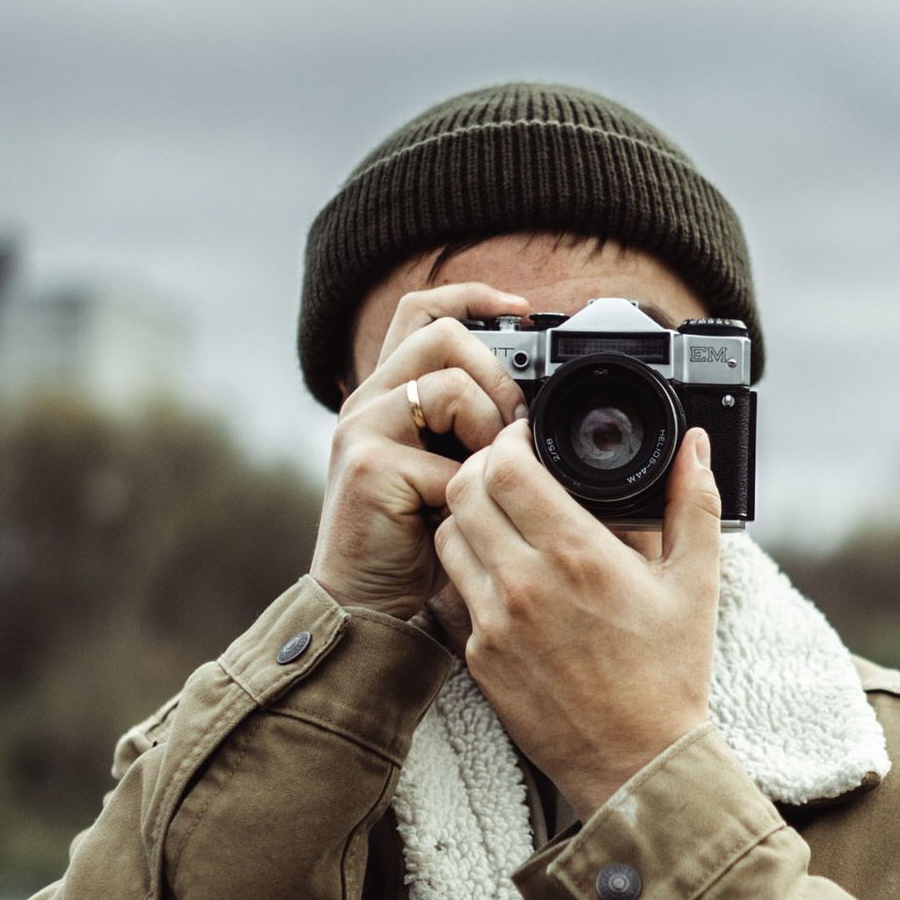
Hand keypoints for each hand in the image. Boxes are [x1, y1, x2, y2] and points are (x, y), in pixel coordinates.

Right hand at [309, 282, 531, 618]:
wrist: (364, 603)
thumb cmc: (413, 542)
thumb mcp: (449, 472)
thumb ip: (474, 433)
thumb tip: (536, 410)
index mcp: (388, 393)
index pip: (422, 311)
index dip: (472, 296)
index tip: (521, 310)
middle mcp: (368, 401)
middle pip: (442, 334)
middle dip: (497, 373)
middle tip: (516, 423)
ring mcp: (363, 430)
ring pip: (451, 386)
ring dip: (491, 429)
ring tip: (487, 475)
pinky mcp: (370, 467)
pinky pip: (449, 458)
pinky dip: (472, 489)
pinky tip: (461, 515)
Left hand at [433, 422, 720, 818]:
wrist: (636, 763)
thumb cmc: (669, 677)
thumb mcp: (696, 583)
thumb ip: (693, 503)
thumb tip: (695, 447)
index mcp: (577, 555)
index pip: (505, 467)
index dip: (507, 440)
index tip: (524, 438)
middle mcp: (526, 584)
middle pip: (463, 491)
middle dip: (480, 467)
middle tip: (507, 471)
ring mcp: (494, 623)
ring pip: (447, 537)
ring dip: (467, 516)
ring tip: (502, 518)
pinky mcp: (479, 656)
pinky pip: (456, 591)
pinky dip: (473, 570)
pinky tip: (506, 573)